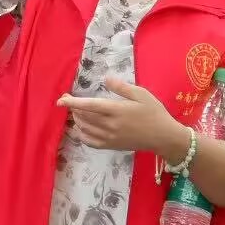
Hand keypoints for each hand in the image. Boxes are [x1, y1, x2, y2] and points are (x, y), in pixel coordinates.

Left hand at [58, 78, 179, 154]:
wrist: (163, 136)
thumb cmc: (154, 112)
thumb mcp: (141, 94)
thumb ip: (122, 87)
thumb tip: (105, 78)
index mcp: (117, 110)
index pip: (89, 106)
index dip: (73, 103)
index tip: (61, 100)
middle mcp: (110, 125)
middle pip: (84, 117)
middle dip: (73, 109)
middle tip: (68, 101)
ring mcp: (110, 137)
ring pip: (85, 129)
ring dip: (77, 120)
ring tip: (75, 112)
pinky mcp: (111, 146)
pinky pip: (90, 142)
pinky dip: (82, 135)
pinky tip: (81, 129)